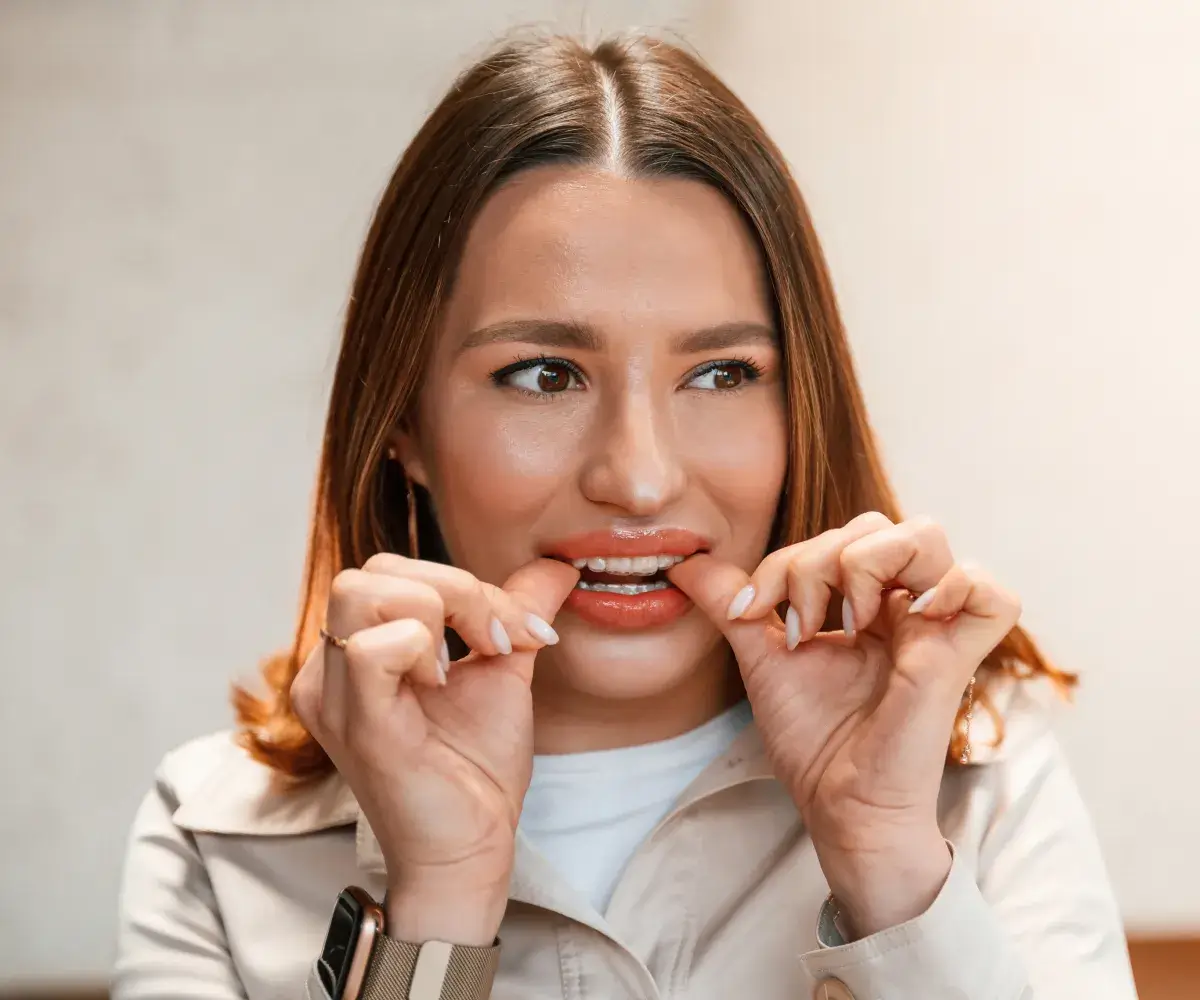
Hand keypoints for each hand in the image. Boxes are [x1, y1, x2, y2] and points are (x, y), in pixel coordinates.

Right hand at [290, 554, 578, 943]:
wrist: (471, 850)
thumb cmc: (474, 770)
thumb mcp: (503, 669)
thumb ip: (517, 610)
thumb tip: (557, 565)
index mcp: (357, 650)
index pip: (391, 570)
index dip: (464, 583)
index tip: (520, 631)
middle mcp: (330, 668)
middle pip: (372, 569)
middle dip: (454, 589)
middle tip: (497, 641)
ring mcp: (335, 696)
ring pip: (363, 592)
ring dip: (439, 612)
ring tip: (465, 663)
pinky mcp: (359, 726)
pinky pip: (370, 649)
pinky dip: (420, 646)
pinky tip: (442, 685)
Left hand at [669, 513, 1020, 934]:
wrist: (837, 804)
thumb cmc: (812, 738)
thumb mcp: (760, 654)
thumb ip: (731, 600)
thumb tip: (682, 561)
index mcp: (868, 601)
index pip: (835, 536)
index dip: (783, 559)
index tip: (748, 610)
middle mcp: (905, 606)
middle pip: (875, 525)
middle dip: (817, 560)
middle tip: (797, 624)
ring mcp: (936, 627)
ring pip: (925, 536)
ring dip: (866, 564)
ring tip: (843, 625)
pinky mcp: (960, 656)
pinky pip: (992, 592)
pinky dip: (954, 586)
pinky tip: (907, 615)